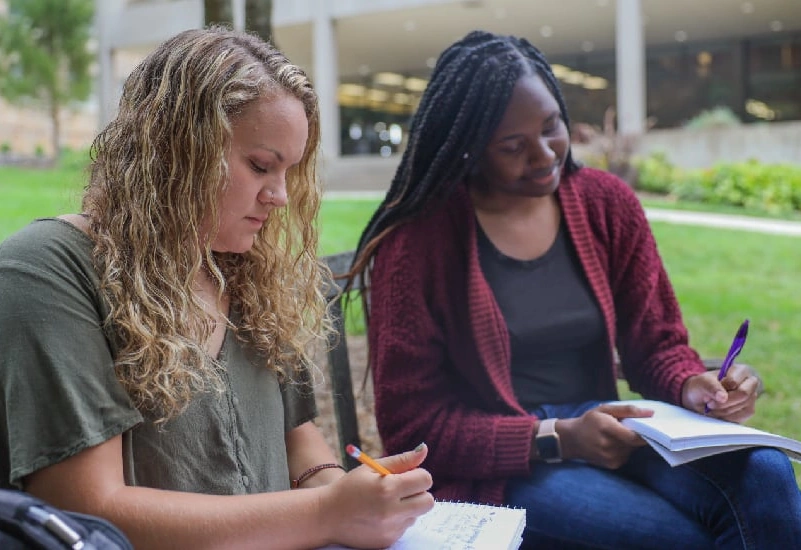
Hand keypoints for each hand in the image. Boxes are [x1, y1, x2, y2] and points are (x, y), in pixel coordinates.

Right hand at [319, 444, 433, 548]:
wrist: (326, 516)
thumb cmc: (349, 487)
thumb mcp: (372, 468)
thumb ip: (401, 460)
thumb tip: (424, 450)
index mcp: (388, 488)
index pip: (425, 480)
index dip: (418, 475)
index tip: (408, 475)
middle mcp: (392, 511)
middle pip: (428, 501)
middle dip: (419, 492)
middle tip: (403, 489)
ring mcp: (391, 529)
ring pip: (417, 514)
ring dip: (408, 506)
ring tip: (386, 502)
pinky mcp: (388, 541)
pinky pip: (405, 527)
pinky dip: (398, 520)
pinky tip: (380, 515)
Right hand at [557, 404, 653, 468]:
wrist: (571, 439)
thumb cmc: (589, 421)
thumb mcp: (605, 410)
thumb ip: (628, 410)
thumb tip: (651, 413)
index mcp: (606, 429)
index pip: (633, 436)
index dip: (643, 433)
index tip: (646, 427)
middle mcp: (608, 446)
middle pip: (634, 443)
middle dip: (634, 436)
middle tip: (625, 428)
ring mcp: (610, 457)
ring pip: (631, 450)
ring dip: (629, 443)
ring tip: (616, 436)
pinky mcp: (612, 465)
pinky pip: (626, 456)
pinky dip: (624, 450)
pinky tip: (613, 444)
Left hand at [681, 364, 758, 422]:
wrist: (700, 398)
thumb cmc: (702, 386)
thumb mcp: (702, 382)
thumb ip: (711, 387)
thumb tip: (723, 397)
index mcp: (740, 370)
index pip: (734, 382)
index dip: (720, 389)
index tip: (708, 393)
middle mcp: (750, 383)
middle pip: (743, 395)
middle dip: (723, 402)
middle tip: (709, 403)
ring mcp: (752, 398)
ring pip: (741, 407)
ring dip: (722, 410)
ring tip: (712, 406)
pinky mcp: (748, 411)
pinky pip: (740, 417)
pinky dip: (726, 417)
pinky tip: (718, 413)